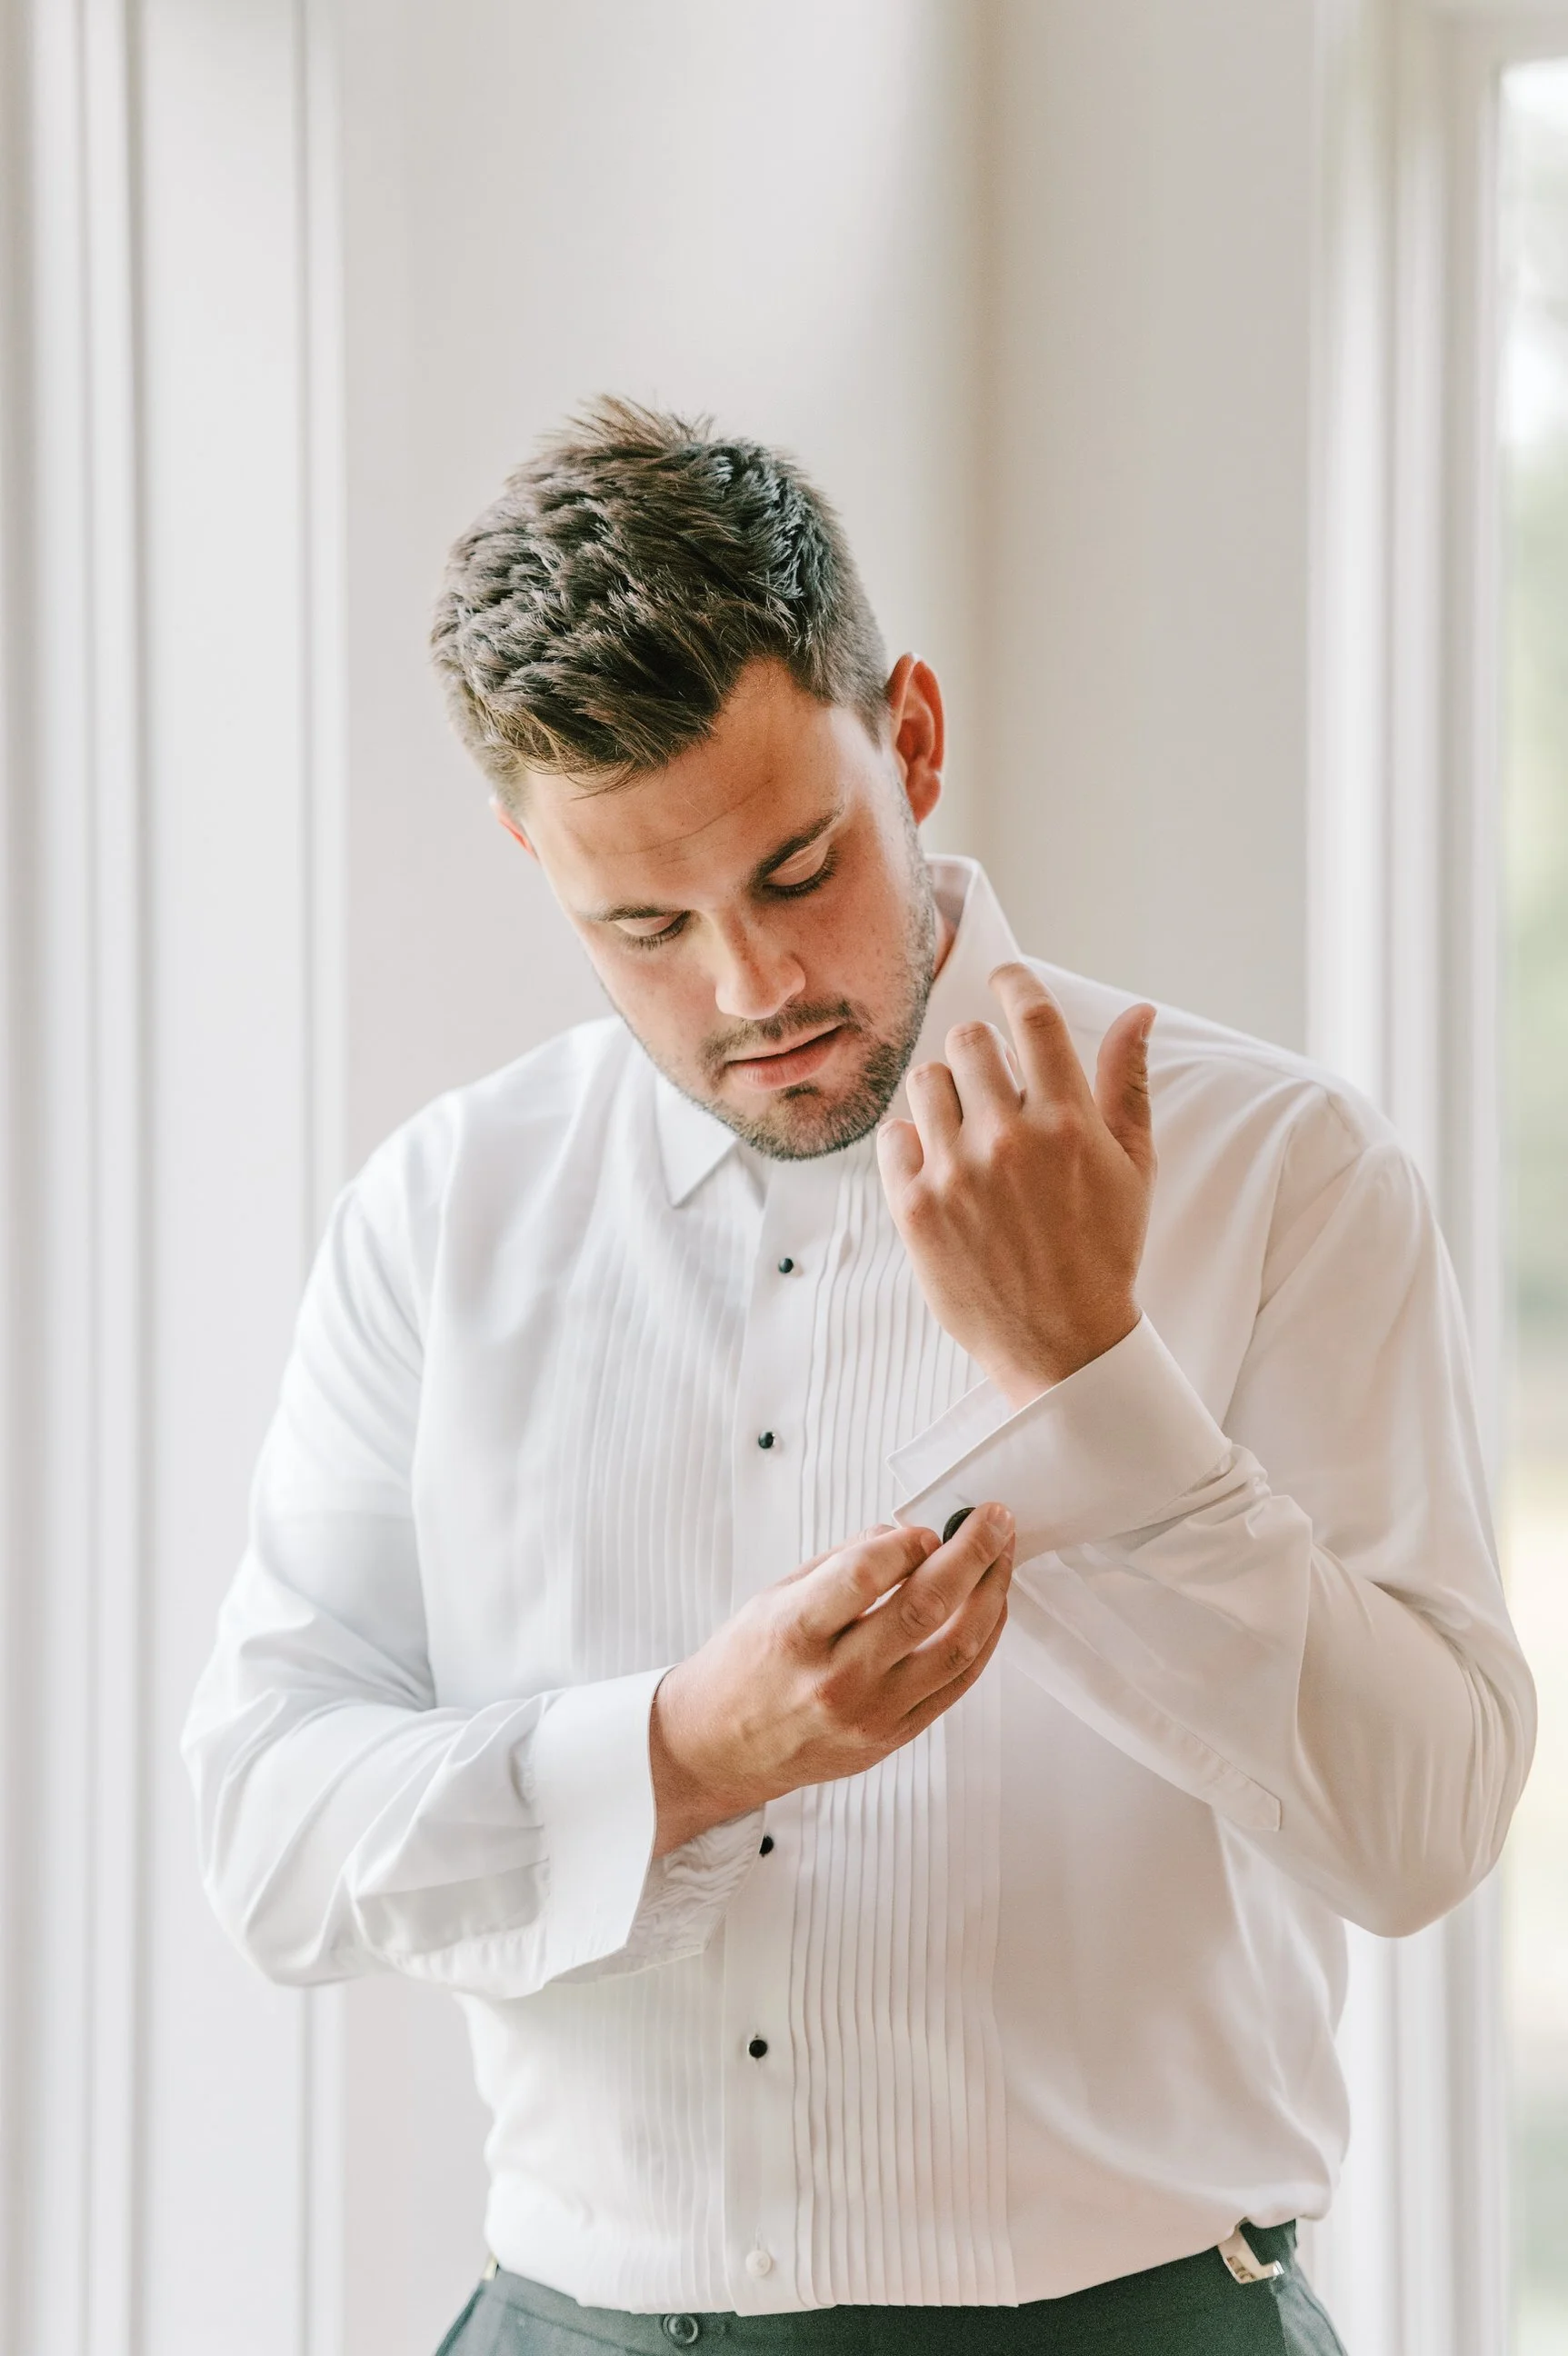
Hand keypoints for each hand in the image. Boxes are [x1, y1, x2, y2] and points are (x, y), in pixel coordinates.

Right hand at [648, 1508, 1014, 1854]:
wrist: (720, 1747)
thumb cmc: (742, 1669)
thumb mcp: (773, 1597)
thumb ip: (841, 1563)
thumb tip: (900, 1533)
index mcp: (795, 1634)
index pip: (866, 1575)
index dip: (908, 1541)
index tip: (926, 1525)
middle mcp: (836, 1679)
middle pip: (925, 1607)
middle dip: (971, 1553)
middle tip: (993, 1520)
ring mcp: (870, 1715)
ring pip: (955, 1649)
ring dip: (990, 1595)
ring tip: (1001, 1557)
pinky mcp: (892, 1737)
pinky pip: (956, 1685)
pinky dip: (983, 1641)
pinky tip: (989, 1608)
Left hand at [876, 964, 1156, 1407]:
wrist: (1061, 1342)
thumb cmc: (1103, 1249)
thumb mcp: (1133, 1166)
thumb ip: (1127, 1083)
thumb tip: (1138, 1011)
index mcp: (1069, 1122)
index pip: (1033, 1017)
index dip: (1015, 982)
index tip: (1005, 978)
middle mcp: (1009, 1139)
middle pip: (969, 1041)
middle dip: (980, 1053)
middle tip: (991, 1087)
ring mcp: (957, 1173)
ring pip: (925, 1081)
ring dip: (944, 1094)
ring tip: (965, 1131)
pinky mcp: (915, 1207)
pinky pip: (894, 1135)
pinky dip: (912, 1143)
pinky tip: (940, 1168)